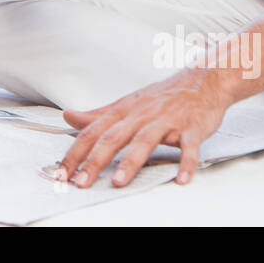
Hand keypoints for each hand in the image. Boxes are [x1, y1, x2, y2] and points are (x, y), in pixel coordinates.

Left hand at [51, 66, 233, 188]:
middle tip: (80, 181)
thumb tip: (69, 117)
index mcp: (124, 111)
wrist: (202, 81)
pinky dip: (186, 162)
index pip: (93, 133)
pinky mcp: (191, 127)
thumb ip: (97, 115)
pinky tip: (181, 179)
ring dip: (131, 161)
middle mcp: (142, 115)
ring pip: (145, 140)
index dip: (75, 153)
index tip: (61, 172)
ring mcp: (167, 121)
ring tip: (119, 181)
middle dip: (94, 161)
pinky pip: (189, 146)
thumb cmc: (163, 96)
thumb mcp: (126, 103)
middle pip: (113, 137)